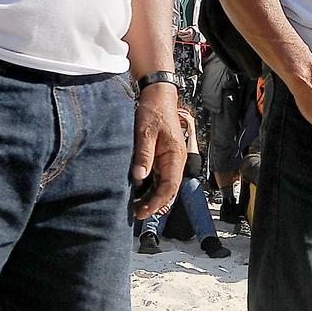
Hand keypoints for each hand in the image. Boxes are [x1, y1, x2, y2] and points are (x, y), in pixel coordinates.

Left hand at [129, 82, 185, 217]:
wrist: (158, 96)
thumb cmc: (154, 111)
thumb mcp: (145, 132)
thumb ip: (143, 155)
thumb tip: (139, 177)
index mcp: (175, 155)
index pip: (170, 186)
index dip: (158, 201)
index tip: (145, 211)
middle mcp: (176, 161)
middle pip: (168, 190)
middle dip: (155, 204)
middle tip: (137, 214)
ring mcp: (170, 160)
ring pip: (164, 186)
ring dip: (152, 198)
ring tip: (135, 207)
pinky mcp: (163, 158)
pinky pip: (159, 178)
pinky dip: (150, 188)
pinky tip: (138, 194)